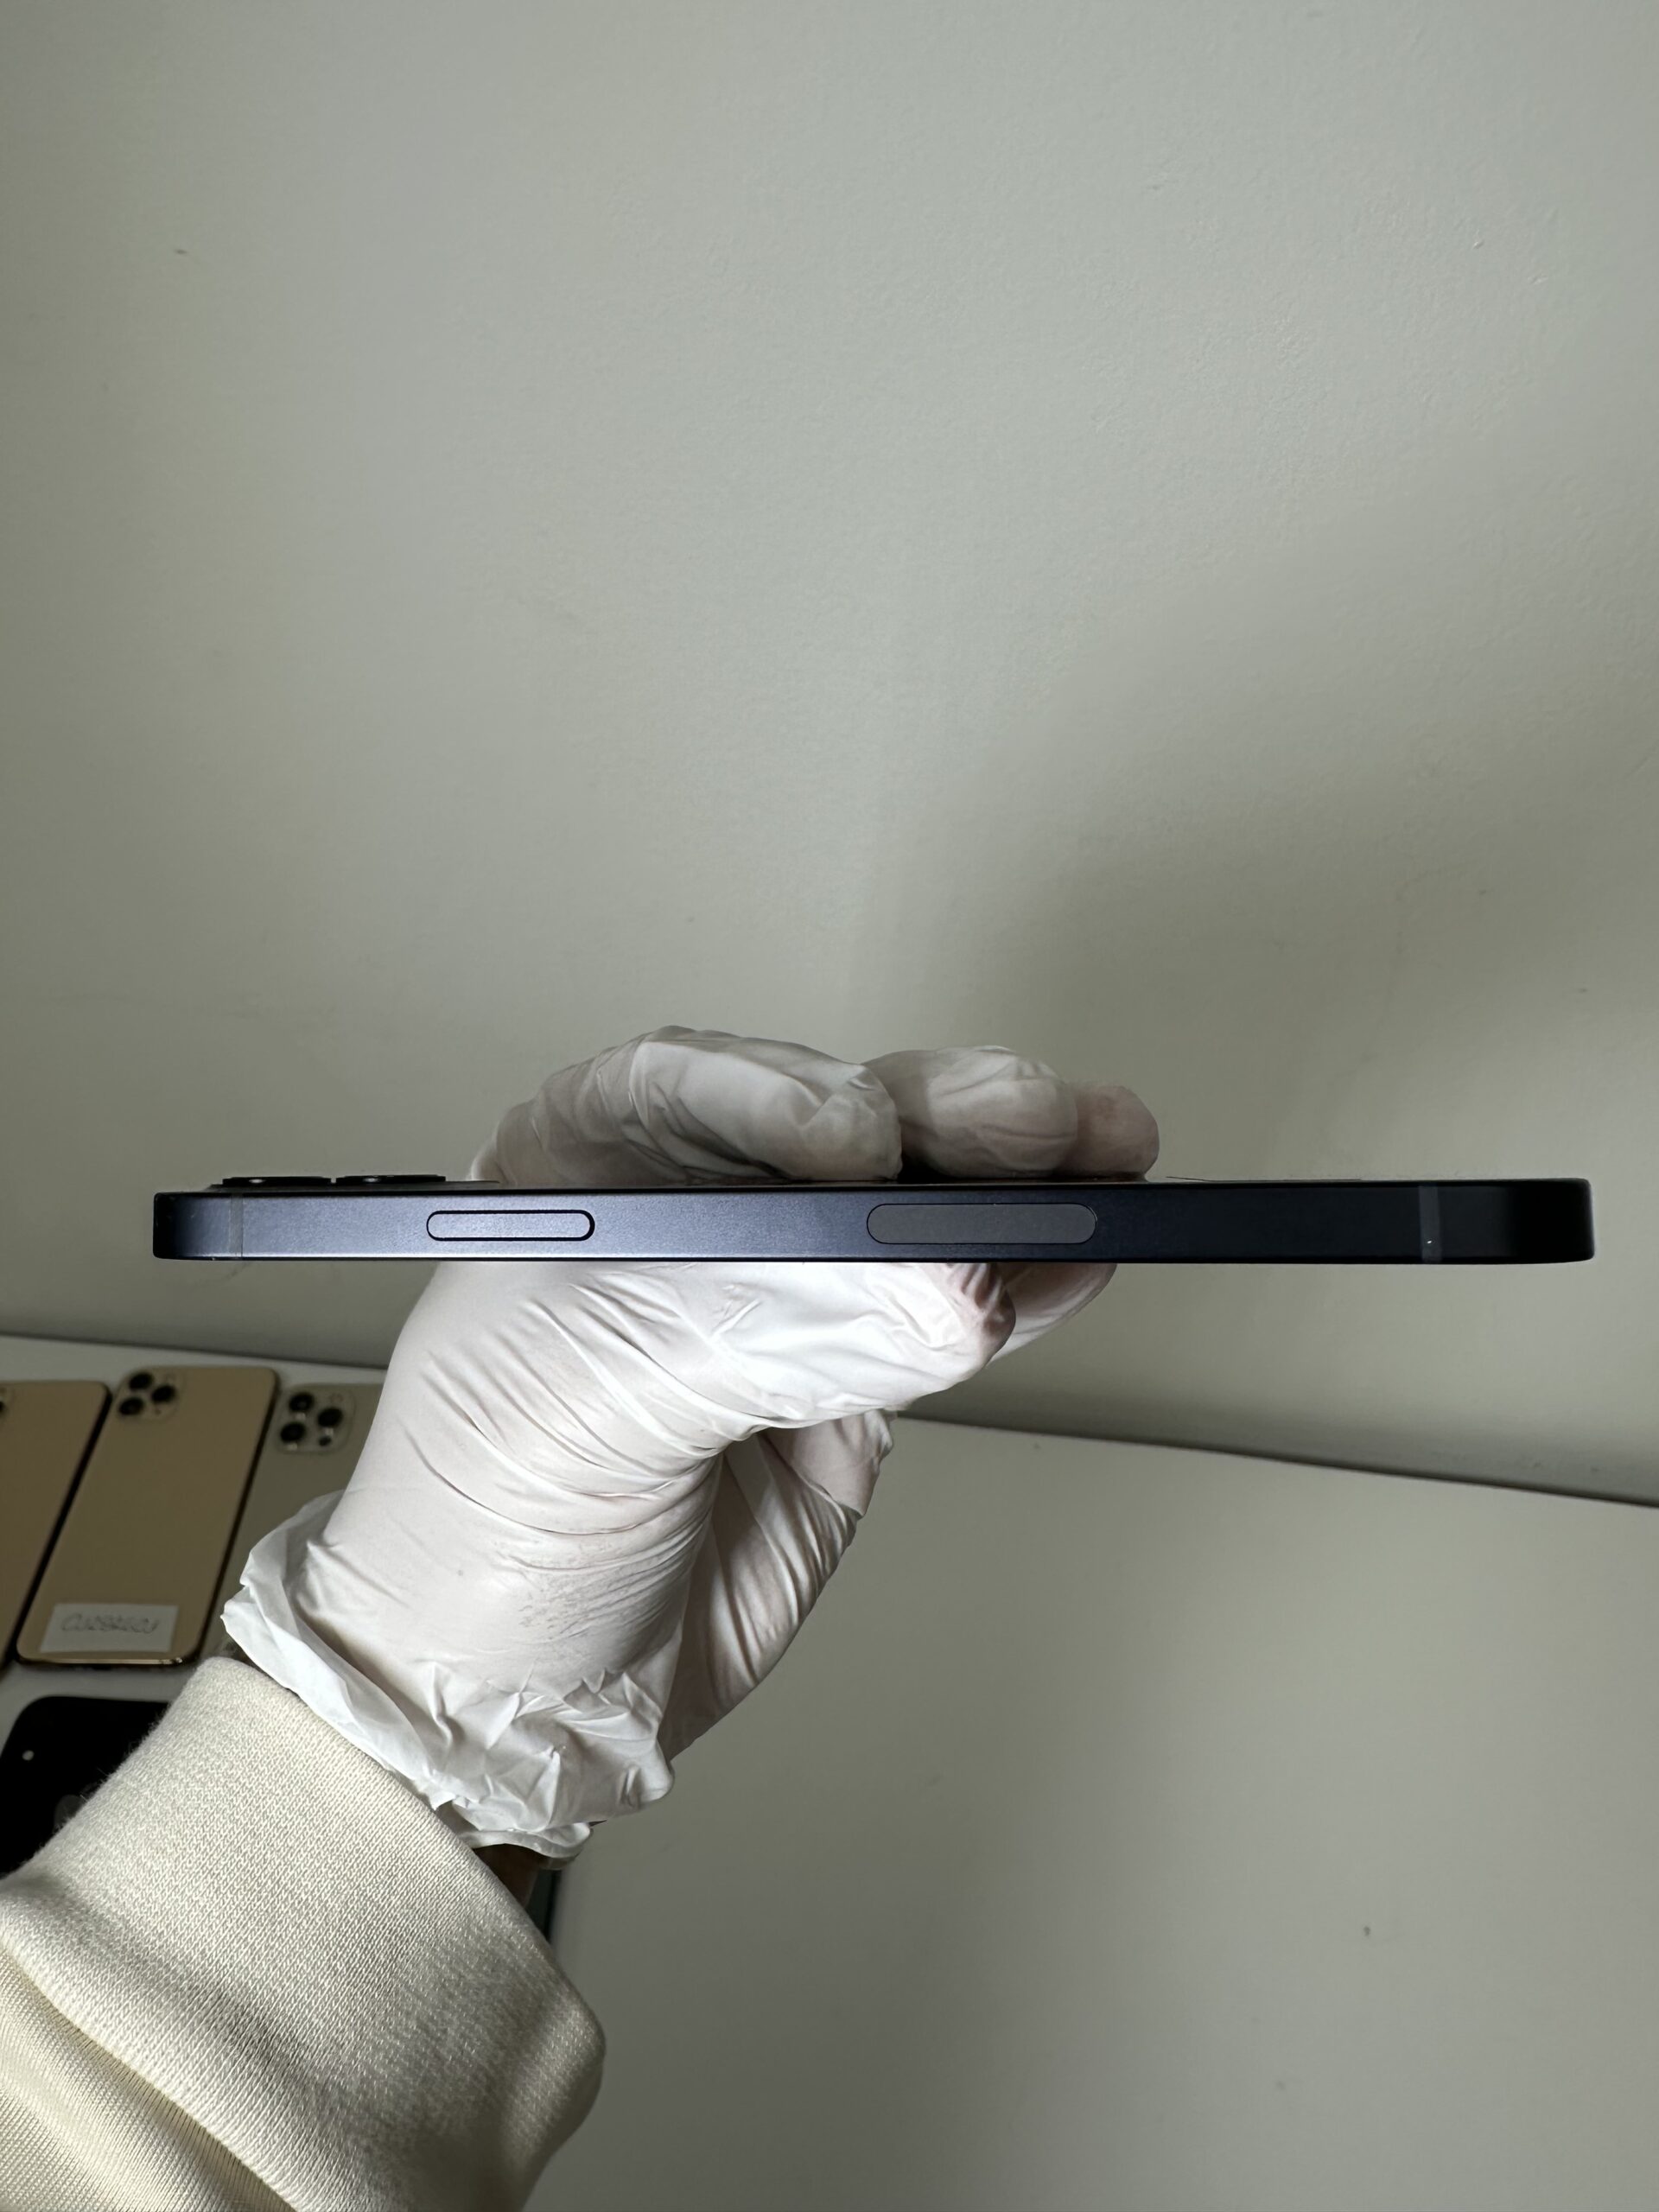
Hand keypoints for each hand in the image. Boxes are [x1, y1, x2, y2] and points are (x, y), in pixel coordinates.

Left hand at [223, 1026, 1155, 1860]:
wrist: (522, 1700)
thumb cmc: (474, 1529)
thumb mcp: (578, 1403)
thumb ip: (755, 1333)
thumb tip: (945, 1296)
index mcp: (580, 1176)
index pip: (691, 1088)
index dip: (784, 1088)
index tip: (858, 1139)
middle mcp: (691, 1220)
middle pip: (834, 1131)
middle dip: (936, 1117)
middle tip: (1029, 1123)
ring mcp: (782, 1302)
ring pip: (916, 1216)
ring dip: (1013, 1184)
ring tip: (1104, 1154)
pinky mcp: (856, 1386)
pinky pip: (957, 1321)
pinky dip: (1030, 1288)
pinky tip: (1084, 1254)